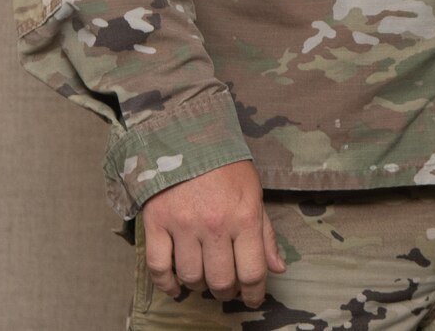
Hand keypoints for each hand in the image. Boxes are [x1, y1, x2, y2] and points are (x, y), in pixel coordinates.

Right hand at [140, 159, 285, 307]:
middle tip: (226, 286)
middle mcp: (215, 224)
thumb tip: (278, 268)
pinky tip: (176, 285)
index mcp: (244, 216)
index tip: (253, 298)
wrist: (187, 136)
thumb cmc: (226, 166)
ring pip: (191, 277)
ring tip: (203, 278)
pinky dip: (167, 284)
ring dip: (199, 286)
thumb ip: (265, 234)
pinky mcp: (156, 223)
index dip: (255, 293)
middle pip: (221, 280)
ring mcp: (183, 225)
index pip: (253, 271)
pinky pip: (158, 267)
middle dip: (226, 291)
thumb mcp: (254, 193)